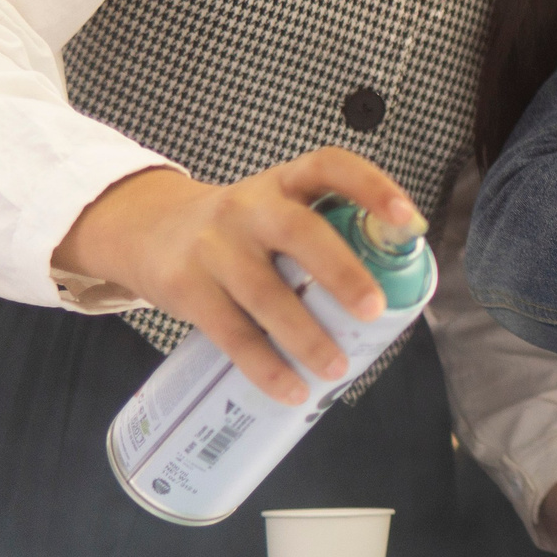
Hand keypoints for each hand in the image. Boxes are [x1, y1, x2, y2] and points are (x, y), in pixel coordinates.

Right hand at [54, 150, 424, 404]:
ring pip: (265, 293)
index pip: (331, 167)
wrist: (148, 231)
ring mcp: (213, 246)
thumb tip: (394, 294)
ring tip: (337, 367)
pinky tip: (292, 389)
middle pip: (299, 232)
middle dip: (340, 272)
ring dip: (305, 336)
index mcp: (284, 183)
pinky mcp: (186, 288)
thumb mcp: (275, 210)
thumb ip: (322, 237)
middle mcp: (249, 207)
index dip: (372, 187)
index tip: (408, 220)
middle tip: (373, 310)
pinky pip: (231, 333)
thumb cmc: (238, 230)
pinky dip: (264, 366)